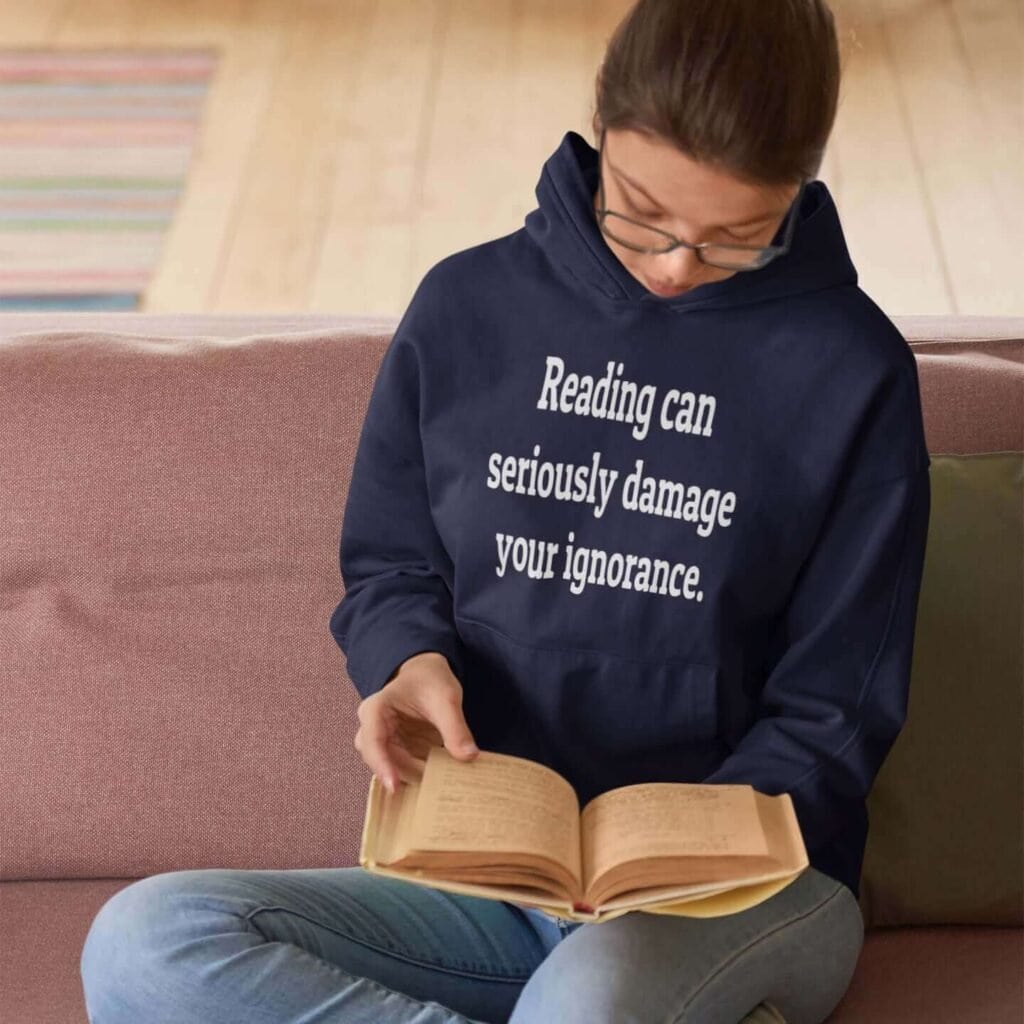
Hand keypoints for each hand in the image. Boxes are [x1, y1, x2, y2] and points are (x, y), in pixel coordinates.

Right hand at [353, 651, 479, 793]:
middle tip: (432, 788)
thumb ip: (456, 728)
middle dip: (404, 775)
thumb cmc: (430, 680)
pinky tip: (439, 782)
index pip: (373, 741)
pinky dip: (421, 776)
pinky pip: (405, 771)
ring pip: (392, 769)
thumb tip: (469, 756)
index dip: (381, 765)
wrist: (427, 674)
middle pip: (380, 761)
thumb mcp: (446, 698)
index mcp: (376, 709)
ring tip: (439, 786)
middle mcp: (372, 729)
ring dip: (414, 778)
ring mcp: (383, 743)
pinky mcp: (397, 752)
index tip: (394, 787)